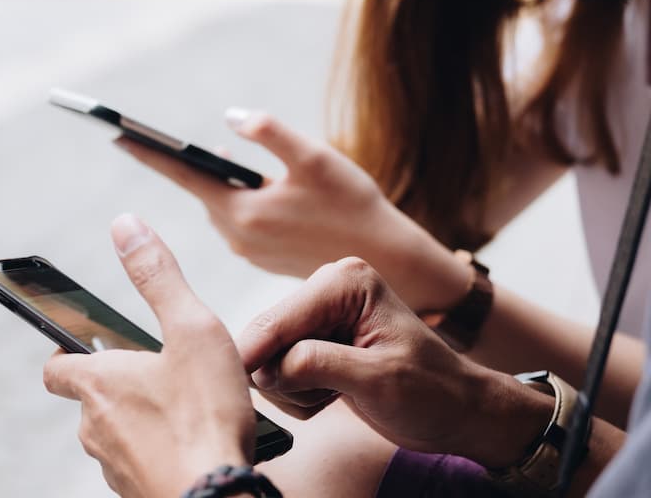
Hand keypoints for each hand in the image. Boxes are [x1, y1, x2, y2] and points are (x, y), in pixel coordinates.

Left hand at [43, 214, 255, 497]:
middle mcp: (94, 427)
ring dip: (139, 417)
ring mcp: (113, 465)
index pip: (56, 365)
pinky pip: (138, 462)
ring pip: (114, 432)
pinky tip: (192, 442)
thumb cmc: (206, 416)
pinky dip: (155, 448)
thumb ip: (159, 276)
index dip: (66, 350)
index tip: (85, 343)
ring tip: (184, 407)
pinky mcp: (136, 492)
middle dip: (118, 383)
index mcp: (99, 383)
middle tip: (160, 371)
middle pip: (90, 398)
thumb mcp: (192, 329)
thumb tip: (125, 225)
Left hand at [116, 109, 467, 311]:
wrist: (384, 258)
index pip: (186, 175)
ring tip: (221, 159)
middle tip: (165, 139)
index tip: (117, 134)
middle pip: (203, 191)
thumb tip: (232, 118)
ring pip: (223, 206)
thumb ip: (270, 134)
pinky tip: (255, 189)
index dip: (151, 153)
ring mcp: (250, 250)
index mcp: (244, 211)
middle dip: (191, 165)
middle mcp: (239, 236)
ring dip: (221, 183)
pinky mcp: (263, 257)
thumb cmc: (352, 204)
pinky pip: (239, 221)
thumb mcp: (315, 158)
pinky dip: (239, 201)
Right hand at [238, 257, 553, 468]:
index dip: (257, 353)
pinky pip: (280, 373)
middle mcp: (328, 292)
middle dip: (287, 377)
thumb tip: (267, 368)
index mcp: (346, 282)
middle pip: (268, 339)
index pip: (280, 319)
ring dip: (295, 390)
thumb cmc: (433, 391)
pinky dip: (300, 394)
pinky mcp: (316, 343)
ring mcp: (320, 318)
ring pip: (269, 360)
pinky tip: (334, 395)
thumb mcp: (379, 379)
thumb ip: (319, 365)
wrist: (455, 412)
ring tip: (337, 394)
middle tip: (326, 396)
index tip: (240, 381)